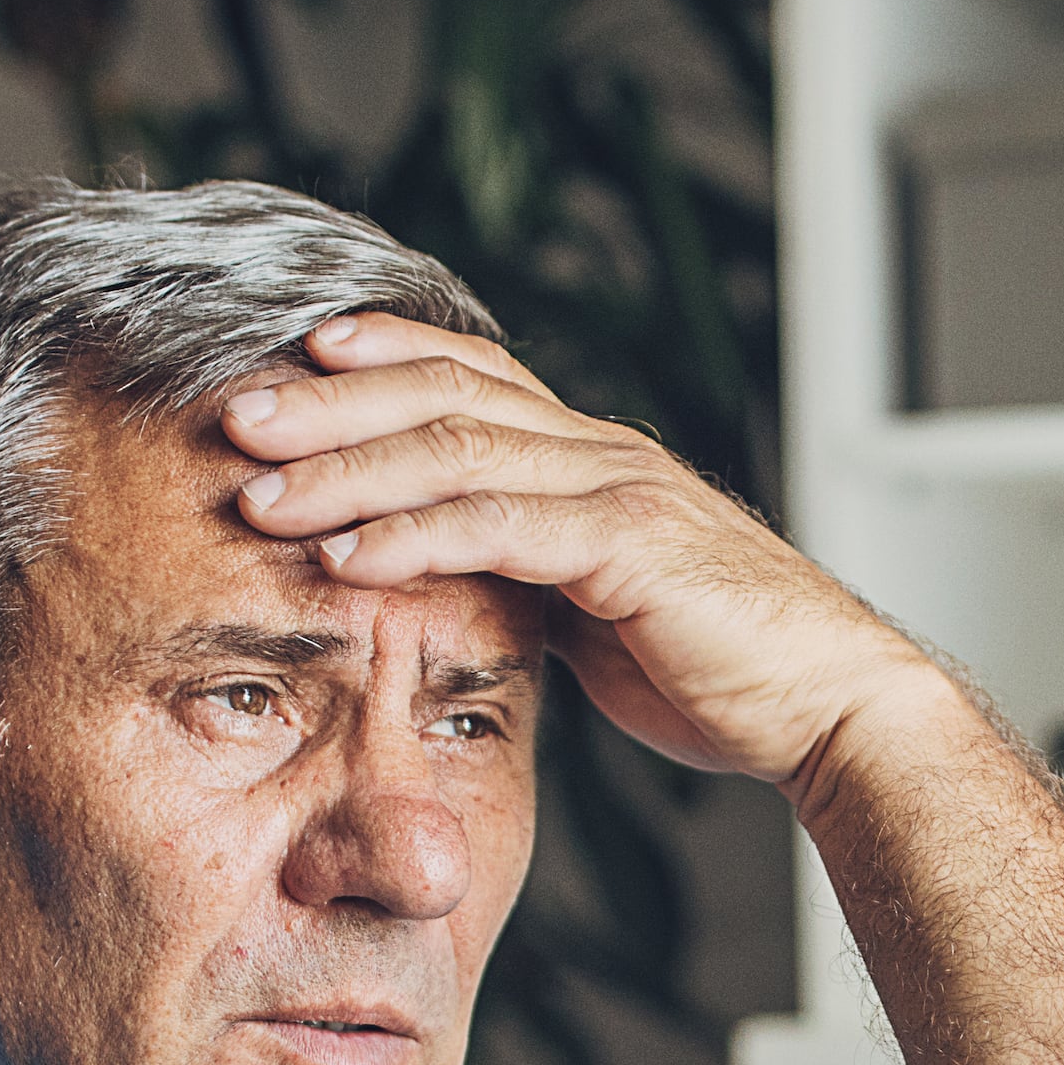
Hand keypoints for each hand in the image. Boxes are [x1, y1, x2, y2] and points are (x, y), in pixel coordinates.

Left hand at [217, 315, 954, 792]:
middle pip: (443, 395)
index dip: (380, 358)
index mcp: (594, 459)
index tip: (292, 362)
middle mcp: (602, 454)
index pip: (472, 377)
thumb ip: (533, 578)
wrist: (830, 706)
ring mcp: (617, 492)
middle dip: (329, 403)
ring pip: (456, 451)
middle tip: (233, 414)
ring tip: (259, 493)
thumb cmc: (722, 670)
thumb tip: (458, 583)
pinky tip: (347, 557)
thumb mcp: (601, 612)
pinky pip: (499, 527)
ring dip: (347, 470)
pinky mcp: (627, 548)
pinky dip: (413, 537)